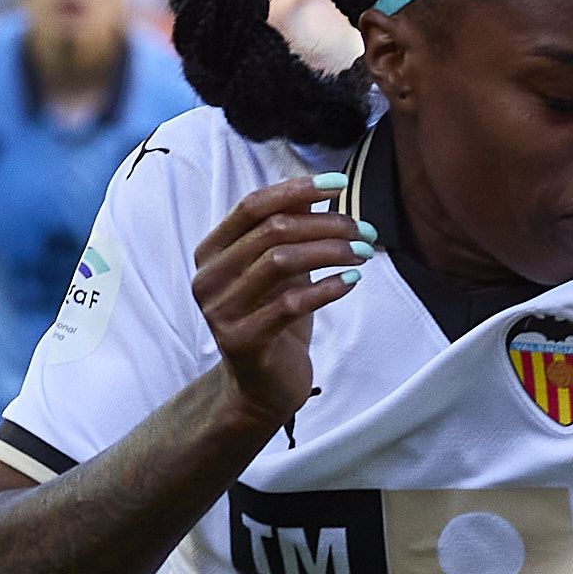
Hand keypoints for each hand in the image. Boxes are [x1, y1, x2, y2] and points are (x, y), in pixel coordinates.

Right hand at [191, 172, 370, 429]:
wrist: (263, 388)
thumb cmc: (275, 321)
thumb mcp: (282, 272)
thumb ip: (292, 233)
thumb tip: (323, 192)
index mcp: (211, 253)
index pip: (252, 206)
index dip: (296, 190)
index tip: (339, 185)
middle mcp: (208, 278)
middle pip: (271, 230)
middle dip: (326, 225)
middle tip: (364, 232)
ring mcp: (220, 311)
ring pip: (280, 261)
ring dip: (331, 251)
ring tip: (363, 254)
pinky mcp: (242, 340)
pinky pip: (290, 304)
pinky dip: (326, 287)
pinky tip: (351, 281)